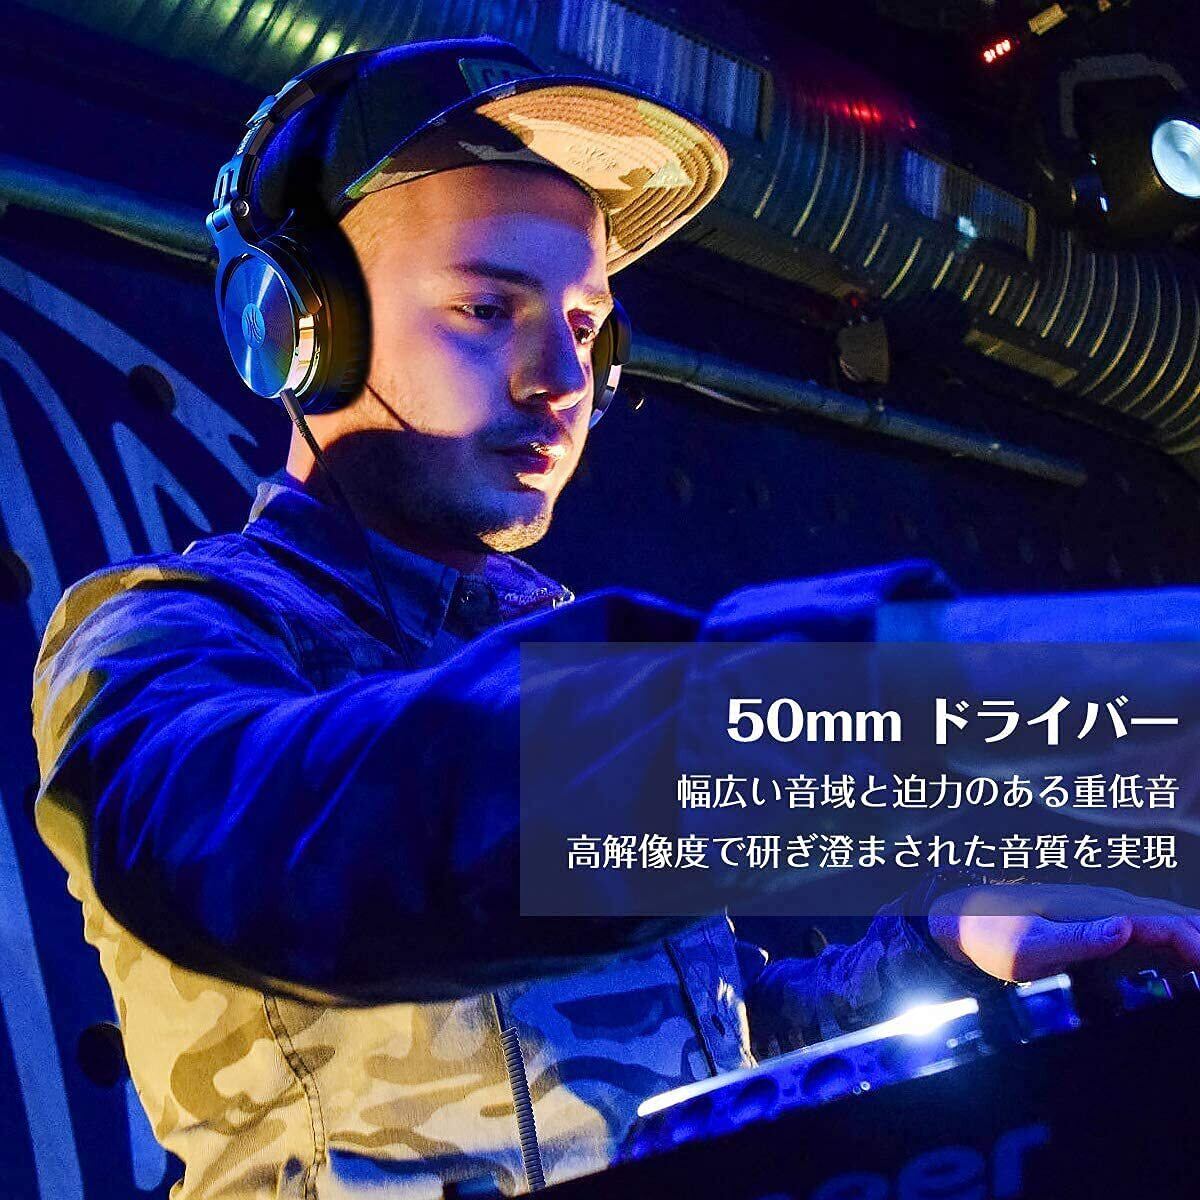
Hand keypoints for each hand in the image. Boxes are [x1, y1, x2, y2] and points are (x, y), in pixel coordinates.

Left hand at [928, 883, 1199, 982]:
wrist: (961, 920)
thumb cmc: (993, 935)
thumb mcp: (1031, 946)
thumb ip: (1079, 938)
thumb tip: (1126, 927)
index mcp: (1101, 910)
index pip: (1169, 925)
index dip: (1199, 946)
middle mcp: (1111, 907)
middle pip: (1178, 920)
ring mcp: (1106, 916)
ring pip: (1167, 923)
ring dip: (1193, 942)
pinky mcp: (1097, 928)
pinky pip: (1149, 934)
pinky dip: (1176, 947)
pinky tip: (1183, 969)